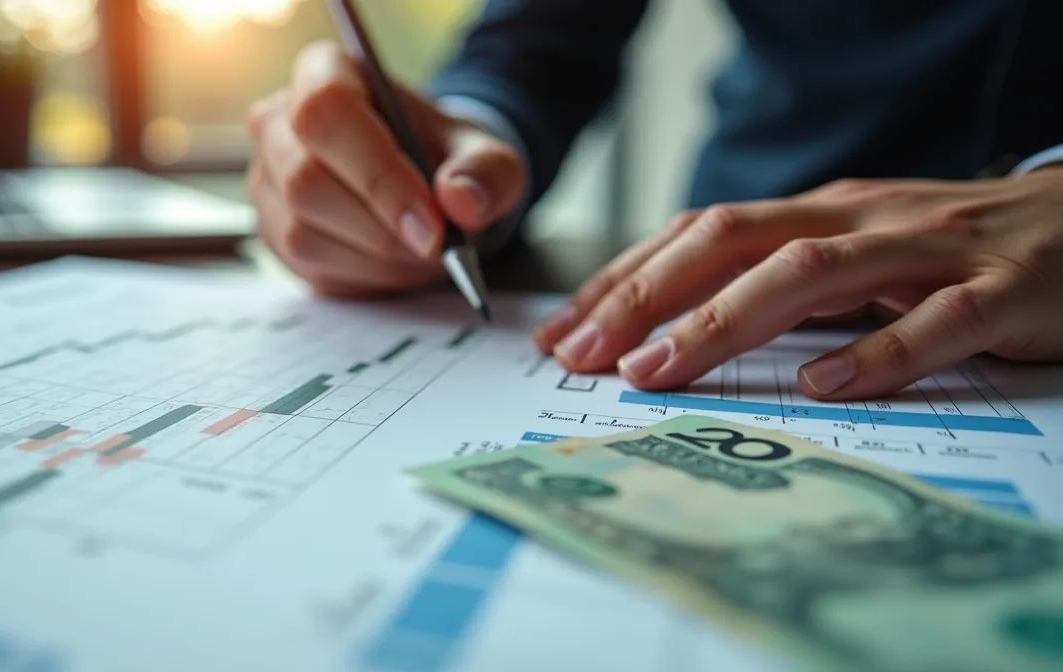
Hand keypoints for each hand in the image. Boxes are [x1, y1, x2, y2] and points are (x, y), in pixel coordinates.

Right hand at [247, 41, 524, 295]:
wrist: (423, 180)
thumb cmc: (442, 155)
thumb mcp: (483, 153)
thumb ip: (485, 171)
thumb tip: (461, 203)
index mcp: (323, 74)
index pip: (327, 115)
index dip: (377, 174)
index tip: (431, 225)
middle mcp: (277, 122)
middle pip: (304, 181)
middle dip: (380, 229)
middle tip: (435, 249)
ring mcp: (265, 180)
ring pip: (302, 233)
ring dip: (373, 260)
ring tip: (421, 256)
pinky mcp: (271, 230)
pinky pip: (306, 267)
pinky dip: (360, 278)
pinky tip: (394, 265)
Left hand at [533, 171, 1062, 399]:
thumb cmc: (948, 252)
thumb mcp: (849, 255)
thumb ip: (775, 283)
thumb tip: (668, 326)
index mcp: (816, 213)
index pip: (697, 234)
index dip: (624, 280)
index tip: (560, 333)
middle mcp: (858, 219)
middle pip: (731, 241)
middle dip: (646, 297)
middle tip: (582, 355)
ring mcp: (929, 252)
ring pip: (811, 273)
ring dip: (723, 322)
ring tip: (658, 369)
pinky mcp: (1002, 291)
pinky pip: (935, 321)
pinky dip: (878, 352)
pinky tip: (825, 385)